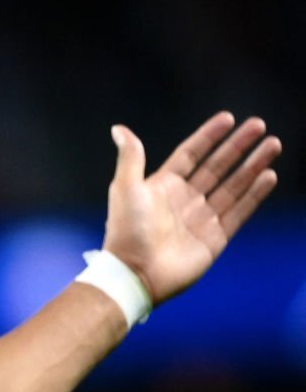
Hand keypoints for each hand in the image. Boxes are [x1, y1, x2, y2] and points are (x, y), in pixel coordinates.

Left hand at [102, 112, 280, 303]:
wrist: (135, 272)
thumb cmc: (126, 230)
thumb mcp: (125, 188)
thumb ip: (130, 157)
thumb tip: (119, 129)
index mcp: (163, 186)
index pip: (191, 155)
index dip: (208, 137)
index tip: (229, 118)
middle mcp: (184, 200)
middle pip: (217, 167)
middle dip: (238, 147)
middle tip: (259, 125)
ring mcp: (201, 219)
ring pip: (233, 186)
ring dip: (252, 166)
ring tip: (272, 145)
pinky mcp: (215, 239)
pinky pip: (239, 212)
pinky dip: (254, 194)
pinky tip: (268, 176)